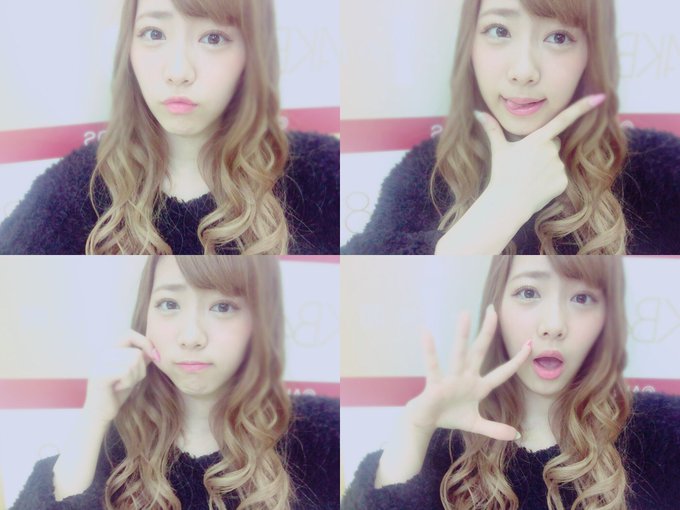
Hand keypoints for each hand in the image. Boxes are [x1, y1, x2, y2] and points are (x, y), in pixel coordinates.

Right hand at [83, 330, 159, 423]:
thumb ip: (141, 359)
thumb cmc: (117, 392)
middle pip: (136, 353)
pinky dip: (127, 382)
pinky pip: (125, 371)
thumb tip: (155, 349)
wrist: (100, 413)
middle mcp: (103, 353)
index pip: (129, 334)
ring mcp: (100, 363)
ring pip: (133, 362)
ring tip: (122, 384)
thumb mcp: (133, 373)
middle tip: (128, 381)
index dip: (144, 342)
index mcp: (110, 350)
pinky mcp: (99, 374)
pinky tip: (118, 388)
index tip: (154, 356)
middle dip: (140, 370)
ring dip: (134, 378)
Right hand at [405, 305, 531, 440]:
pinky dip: (429, 350)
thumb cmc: (450, 415)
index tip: (530, 345)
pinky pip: (433, 365)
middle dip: (487, 331)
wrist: (426, 421)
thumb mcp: (476, 424)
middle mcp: (466, 376)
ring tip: (464, 314)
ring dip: (461, 335)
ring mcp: (451, 378)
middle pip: (480, 351)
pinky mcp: (436, 383)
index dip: (516, 361)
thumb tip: (517, 435)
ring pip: (459, 353)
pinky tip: (426, 333)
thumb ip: (495, 429)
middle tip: (493, 310)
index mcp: (479, 386)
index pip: (502, 372)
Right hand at [477, 93, 605, 219]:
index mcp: (537, 140)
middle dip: (544, 149)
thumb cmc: (502, 175)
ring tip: (529, 177)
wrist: (508, 203)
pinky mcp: (563, 182)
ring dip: (546, 166)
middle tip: (526, 163)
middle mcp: (551, 151)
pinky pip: (560, 177)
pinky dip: (550, 181)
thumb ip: (492, 129)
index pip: (563, 119)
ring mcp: (558, 167)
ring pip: (556, 161)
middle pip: (553, 143)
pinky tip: (537, 187)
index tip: (601, 97)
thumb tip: (477, 112)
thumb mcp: (498, 150)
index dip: (582, 107)